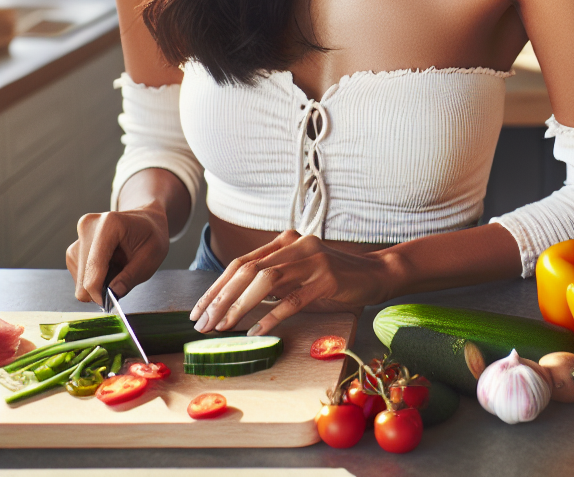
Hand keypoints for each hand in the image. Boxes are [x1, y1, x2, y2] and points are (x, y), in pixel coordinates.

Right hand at [67, 207, 170, 303]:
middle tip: (121, 281)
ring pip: (79, 280)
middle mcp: (88, 227)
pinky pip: (79, 277)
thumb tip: (112, 295)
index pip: (94, 268)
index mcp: (109, 224)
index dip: (99, 292)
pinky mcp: (74, 249)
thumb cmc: (151, 235)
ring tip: (118, 269)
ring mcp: (78, 237)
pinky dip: (94, 279)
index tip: (109, 303)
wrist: (147, 220)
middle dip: (100, 288)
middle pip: (83, 279)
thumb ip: (131, 276)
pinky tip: (110, 267)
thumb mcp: (152, 255)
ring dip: (97, 283)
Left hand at [189, 230, 394, 335]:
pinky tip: (256, 331)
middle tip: (203, 324)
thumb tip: (233, 301)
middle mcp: (296, 245)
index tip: (198, 311)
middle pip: (248, 270)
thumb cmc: (333, 277)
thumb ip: (273, 278)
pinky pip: (293, 299)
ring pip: (266, 281)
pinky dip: (271, 317)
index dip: (216, 287)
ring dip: (239, 306)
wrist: (374, 273)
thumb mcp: (298, 272)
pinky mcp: (327, 279)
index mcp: (285, 241)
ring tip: (223, 327)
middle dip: (221, 298)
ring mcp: (313, 261)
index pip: (240, 262)